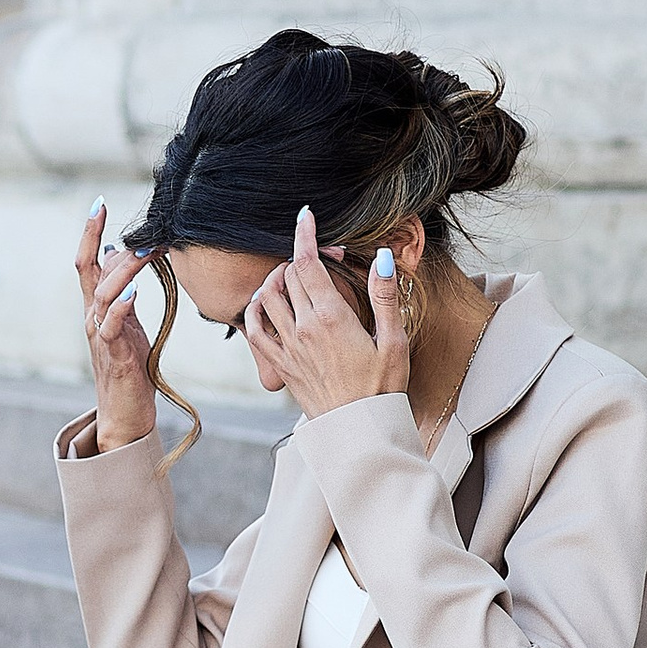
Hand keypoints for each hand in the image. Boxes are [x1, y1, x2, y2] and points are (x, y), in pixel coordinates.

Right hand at [75, 204, 159, 450]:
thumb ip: (120, 290)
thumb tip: (114, 255)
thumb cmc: (128, 368)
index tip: (98, 202)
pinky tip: (134, 291)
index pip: (87, 261)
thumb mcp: (126, 321)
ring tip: (145, 252)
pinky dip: (121, 307)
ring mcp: (100, 335)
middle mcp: (91, 317)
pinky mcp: (114, 354)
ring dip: (123, 270)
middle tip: (135, 225)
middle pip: (91, 271)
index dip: (90, 231)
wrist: (125, 413)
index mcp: (96, 307)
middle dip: (107, 243)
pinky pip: (111, 326)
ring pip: (102, 294)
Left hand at [242, 211, 410, 418]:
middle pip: (288, 275)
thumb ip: (384, 296)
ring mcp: (287, 347)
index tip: (305, 216)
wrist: (360, 431)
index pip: (308, 263)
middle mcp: (302, 328)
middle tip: (322, 258)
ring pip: (266, 297)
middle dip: (301, 257)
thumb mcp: (394, 340)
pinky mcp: (280, 365)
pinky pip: (253, 330)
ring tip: (293, 275)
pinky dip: (254, 310)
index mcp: (331, 317)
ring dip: (276, 278)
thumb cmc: (383, 388)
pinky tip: (265, 304)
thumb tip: (383, 258)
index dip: (305, 235)